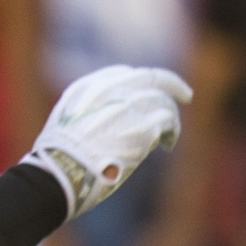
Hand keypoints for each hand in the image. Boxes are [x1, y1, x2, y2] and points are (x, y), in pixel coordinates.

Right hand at [22, 65, 189, 218]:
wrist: (62, 171)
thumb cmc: (59, 158)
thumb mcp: (65, 121)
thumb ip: (87, 110)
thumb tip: (105, 121)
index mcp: (90, 87)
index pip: (124, 74)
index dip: (140, 85)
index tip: (148, 94)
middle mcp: (112, 90)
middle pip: (152, 78)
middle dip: (172, 84)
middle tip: (186, 95)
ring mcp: (130, 107)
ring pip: (164, 100)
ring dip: (170, 117)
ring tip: (169, 135)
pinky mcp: (144, 129)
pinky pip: (169, 122)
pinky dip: (172, 131)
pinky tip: (168, 144)